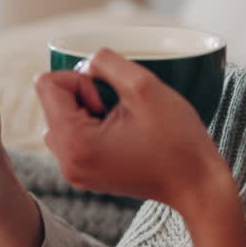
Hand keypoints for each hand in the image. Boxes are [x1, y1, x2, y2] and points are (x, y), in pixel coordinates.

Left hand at [34, 49, 229, 217]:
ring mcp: (75, 172)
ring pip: (62, 117)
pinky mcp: (86, 174)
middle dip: (85, 94)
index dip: (81, 78)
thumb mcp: (145, 87)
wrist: (198, 184)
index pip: (47, 84)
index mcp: (74, 143)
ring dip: (89, 109)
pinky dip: (94, 125)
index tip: (110, 97)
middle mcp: (66, 162)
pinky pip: (74, 135)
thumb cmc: (178, 141)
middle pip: (51, 100)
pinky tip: (124, 134)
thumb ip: (107, 63)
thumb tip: (86, 62)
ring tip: (122, 123)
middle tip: (120, 111)